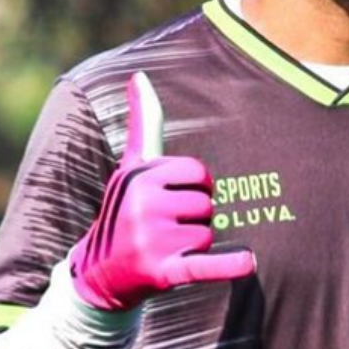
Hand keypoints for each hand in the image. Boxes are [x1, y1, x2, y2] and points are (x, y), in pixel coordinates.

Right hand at [70, 72, 255, 310]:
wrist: (99, 273)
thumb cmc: (125, 210)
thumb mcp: (131, 167)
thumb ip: (144, 123)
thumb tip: (139, 75)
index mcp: (140, 176)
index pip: (198, 173)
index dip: (194, 187)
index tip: (173, 199)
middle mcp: (143, 204)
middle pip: (206, 204)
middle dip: (194, 218)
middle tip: (167, 229)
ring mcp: (151, 240)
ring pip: (207, 234)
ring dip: (195, 245)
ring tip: (166, 249)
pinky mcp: (162, 272)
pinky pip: (205, 265)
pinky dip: (228, 265)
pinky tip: (249, 260)